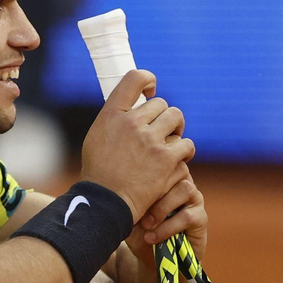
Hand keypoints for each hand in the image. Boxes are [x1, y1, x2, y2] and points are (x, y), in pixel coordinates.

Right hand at [78, 70, 195, 220]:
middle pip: (161, 104)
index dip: (148, 79)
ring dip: (176, 130)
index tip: (151, 90)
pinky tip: (179, 158)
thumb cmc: (99, 174)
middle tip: (161, 131)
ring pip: (176, 119)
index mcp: (112, 114)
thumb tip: (132, 110)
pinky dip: (185, 151)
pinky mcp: (166, 159)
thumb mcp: (96, 138)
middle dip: (163, 117)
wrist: (106, 203)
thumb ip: (114, 120)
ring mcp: (150, 140)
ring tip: (171, 143)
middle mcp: (132, 123)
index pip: (134, 79)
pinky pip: (186, 144)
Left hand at [125, 163, 207, 264]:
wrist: (151, 257)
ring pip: (184, 188)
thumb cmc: (138, 230)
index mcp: (164, 173)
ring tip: (146, 224)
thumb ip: (128, 195)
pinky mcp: (201, 217)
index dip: (146, 170)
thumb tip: (120, 182)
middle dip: (154, 188)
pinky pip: (187, 216)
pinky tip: (152, 237)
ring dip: (161, 208)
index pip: (162, 158)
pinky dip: (167, 227)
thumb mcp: (128, 211)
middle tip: (136, 206)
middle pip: (176, 169)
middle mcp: (181, 181)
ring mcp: (194, 198)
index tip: (129, 188)